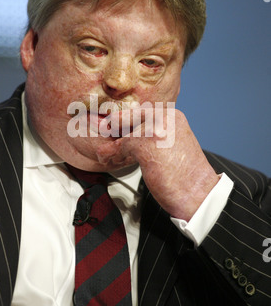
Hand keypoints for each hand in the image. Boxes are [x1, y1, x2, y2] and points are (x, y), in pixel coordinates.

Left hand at [96, 107, 218, 220]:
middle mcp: (166, 118)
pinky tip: (110, 159)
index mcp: (174, 117)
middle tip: (106, 134)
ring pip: (125, 133)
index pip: (143, 112)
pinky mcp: (146, 144)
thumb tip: (126, 139)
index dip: (125, 119)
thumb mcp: (171, 147)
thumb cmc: (186, 176)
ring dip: (114, 145)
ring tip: (107, 153)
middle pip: (131, 118)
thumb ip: (152, 138)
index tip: (112, 125)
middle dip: (116, 127)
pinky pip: (122, 146)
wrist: (199, 194)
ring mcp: (156, 129)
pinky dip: (113, 154)